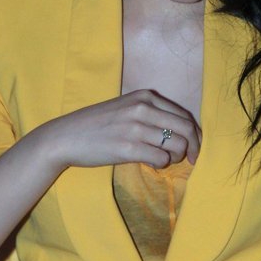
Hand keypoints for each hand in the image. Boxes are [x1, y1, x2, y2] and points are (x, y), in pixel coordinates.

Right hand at [41, 89, 201, 170]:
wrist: (65, 137)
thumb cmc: (96, 125)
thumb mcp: (125, 108)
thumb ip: (150, 113)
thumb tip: (181, 132)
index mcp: (145, 97)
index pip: (184, 115)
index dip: (195, 134)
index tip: (194, 147)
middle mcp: (143, 108)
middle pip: (187, 129)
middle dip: (194, 148)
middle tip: (191, 160)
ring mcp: (136, 128)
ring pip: (178, 146)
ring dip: (175, 157)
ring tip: (162, 159)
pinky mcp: (128, 148)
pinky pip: (161, 159)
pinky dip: (161, 164)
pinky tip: (149, 162)